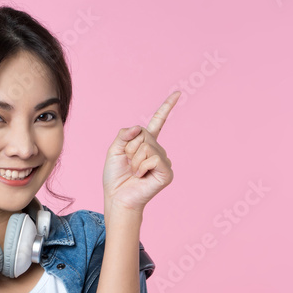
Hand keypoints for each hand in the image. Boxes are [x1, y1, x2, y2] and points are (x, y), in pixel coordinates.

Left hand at [103, 91, 179, 212]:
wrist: (117, 198)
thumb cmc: (115, 177)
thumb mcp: (114, 150)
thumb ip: (124, 134)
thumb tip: (138, 128)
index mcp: (146, 143)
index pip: (158, 122)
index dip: (167, 107)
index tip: (177, 93)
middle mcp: (158, 150)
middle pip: (143, 134)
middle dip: (130, 149)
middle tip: (128, 165)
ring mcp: (164, 161)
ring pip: (147, 146)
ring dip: (134, 160)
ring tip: (134, 172)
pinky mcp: (167, 172)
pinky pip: (153, 158)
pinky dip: (141, 167)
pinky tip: (141, 176)